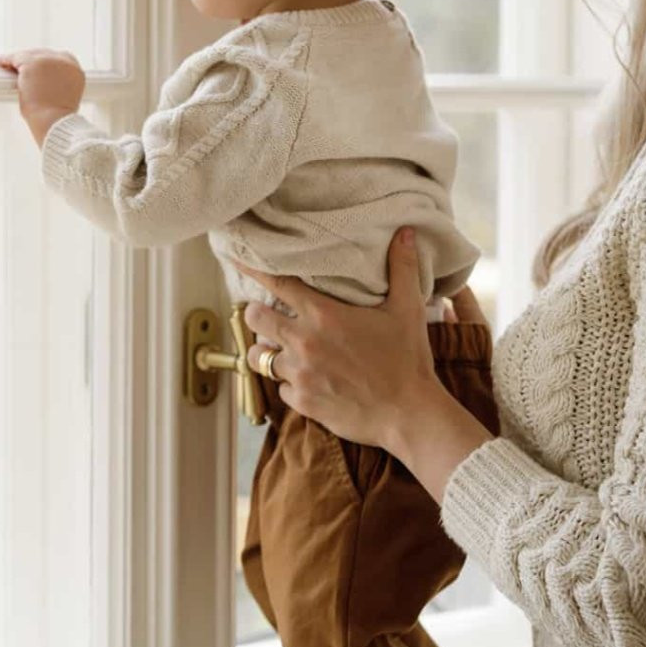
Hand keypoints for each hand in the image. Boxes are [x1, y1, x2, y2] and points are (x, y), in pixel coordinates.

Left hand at [0, 48, 84, 144]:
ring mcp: (49, 60)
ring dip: (16, 59)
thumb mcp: (62, 98)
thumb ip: (56, 85)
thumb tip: (39, 82)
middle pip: (43, 54)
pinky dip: (5, 59)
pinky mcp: (32, 63)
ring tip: (3, 63)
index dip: (44, 62)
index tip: (34, 67)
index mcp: (75, 71)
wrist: (54, 122)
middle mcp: (65, 62)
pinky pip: (15, 58)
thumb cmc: (56, 118)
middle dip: (29, 59)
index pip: (59, 59)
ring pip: (28, 55)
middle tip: (15, 65)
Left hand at [240, 230, 493, 500]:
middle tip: (267, 315)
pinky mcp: (301, 402)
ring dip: (269, 351)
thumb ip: (402, 268)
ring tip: (284, 350)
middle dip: (256, 314)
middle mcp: (303, 342)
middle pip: (254, 318)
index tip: (236, 260)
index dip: (253, 270)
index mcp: (323, 315)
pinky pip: (280, 389)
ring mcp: (299, 374)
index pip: (277, 284)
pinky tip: (309, 381)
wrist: (408, 414)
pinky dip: (289, 384)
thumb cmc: (407, 360)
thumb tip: (406, 232)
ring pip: (261, 357)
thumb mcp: (407, 309)